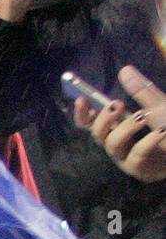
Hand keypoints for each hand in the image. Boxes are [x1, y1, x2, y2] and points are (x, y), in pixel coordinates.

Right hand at [74, 66, 165, 182]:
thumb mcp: (157, 106)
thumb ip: (141, 91)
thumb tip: (124, 69)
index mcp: (117, 128)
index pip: (91, 123)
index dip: (82, 114)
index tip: (81, 99)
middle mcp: (117, 143)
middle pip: (96, 134)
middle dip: (103, 119)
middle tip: (118, 104)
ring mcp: (125, 158)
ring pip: (112, 145)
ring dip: (126, 128)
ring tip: (142, 116)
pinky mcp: (138, 169)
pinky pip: (137, 155)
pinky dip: (148, 141)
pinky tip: (161, 132)